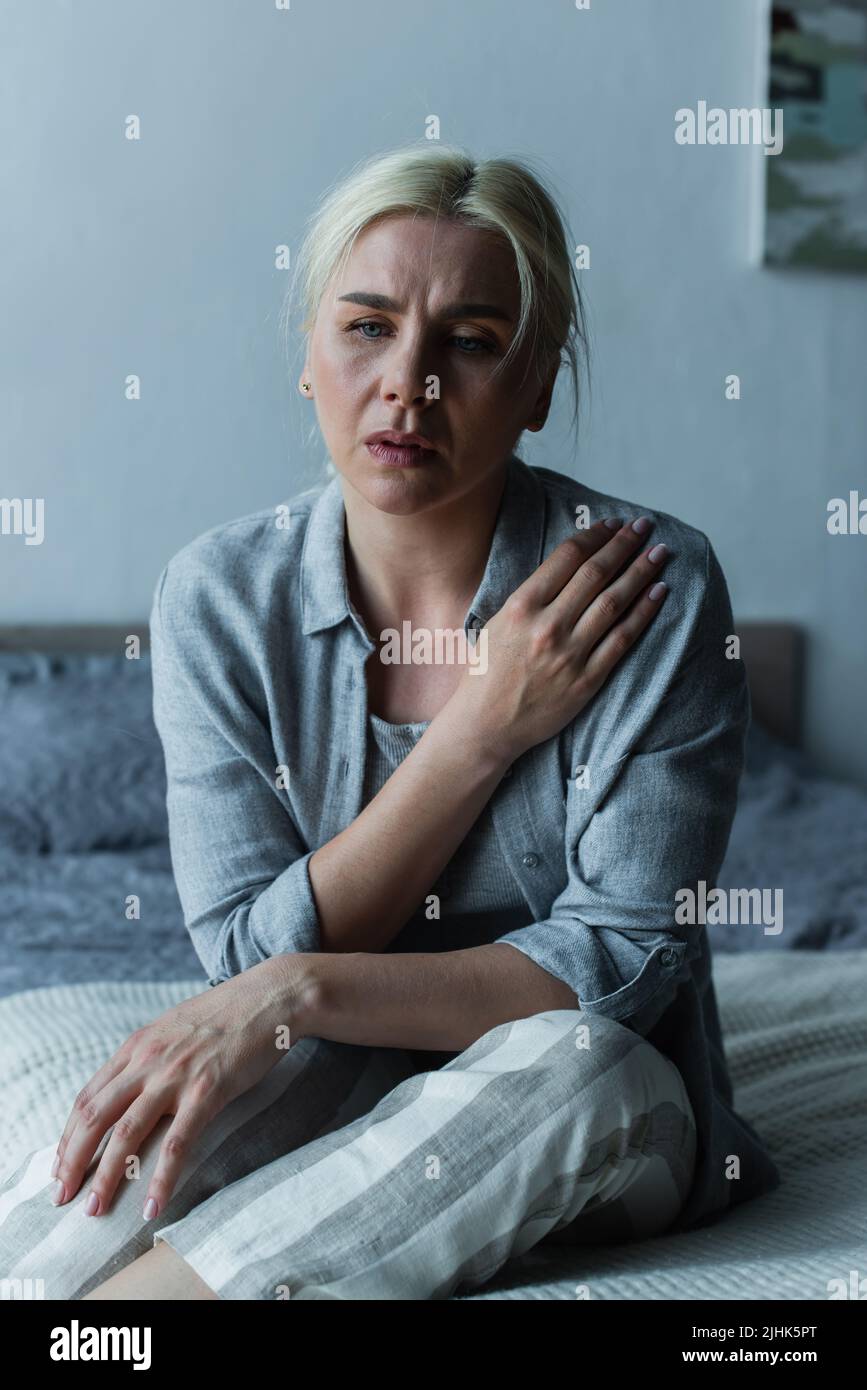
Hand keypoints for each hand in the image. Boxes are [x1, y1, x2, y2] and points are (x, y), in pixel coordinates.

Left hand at [49, 954, 315, 1221]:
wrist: (270, 996)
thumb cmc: (227, 1015)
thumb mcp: (174, 1029)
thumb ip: (148, 1058)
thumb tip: (129, 1093)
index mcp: (137, 1046)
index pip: (87, 1098)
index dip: (68, 1137)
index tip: (60, 1167)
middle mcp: (147, 1060)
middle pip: (94, 1118)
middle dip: (72, 1162)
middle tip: (61, 1197)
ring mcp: (176, 1075)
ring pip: (126, 1133)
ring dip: (106, 1177)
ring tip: (96, 1210)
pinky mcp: (207, 1090)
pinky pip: (177, 1142)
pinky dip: (161, 1178)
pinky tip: (153, 1206)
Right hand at [446, 516, 669, 764]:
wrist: (485, 725)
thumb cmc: (486, 673)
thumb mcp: (496, 623)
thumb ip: (529, 597)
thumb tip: (566, 566)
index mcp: (521, 606)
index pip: (567, 557)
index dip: (595, 535)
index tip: (613, 524)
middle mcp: (547, 625)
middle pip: (596, 573)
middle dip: (624, 545)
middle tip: (643, 527)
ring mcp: (569, 653)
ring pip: (614, 601)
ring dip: (640, 572)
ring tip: (658, 553)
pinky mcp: (587, 679)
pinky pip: (622, 639)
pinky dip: (644, 612)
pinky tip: (659, 593)